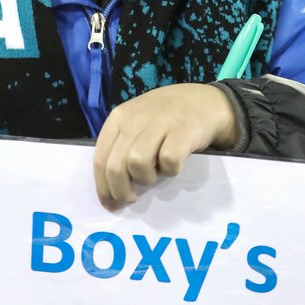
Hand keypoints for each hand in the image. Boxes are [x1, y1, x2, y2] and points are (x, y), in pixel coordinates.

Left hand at [93, 83, 237, 207]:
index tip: (111, 203)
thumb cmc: (166, 119)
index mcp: (119, 118)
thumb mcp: (137, 124)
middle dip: (121, 190)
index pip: (100, 159)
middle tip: (132, 198)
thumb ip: (122, 148)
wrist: (205, 101)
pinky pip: (168, 160)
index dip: (103, 187)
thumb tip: (110, 188)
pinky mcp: (184, 130)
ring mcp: (160, 122)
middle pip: (116, 166)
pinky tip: (174, 166)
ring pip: (137, 163)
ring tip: (156, 174)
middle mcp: (135, 118)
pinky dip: (171, 170)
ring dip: (146, 178)